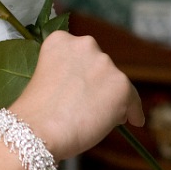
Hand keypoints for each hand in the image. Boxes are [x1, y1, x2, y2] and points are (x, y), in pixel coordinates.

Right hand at [12, 31, 144, 160]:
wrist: (39, 129)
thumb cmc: (36, 112)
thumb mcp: (46, 77)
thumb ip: (68, 73)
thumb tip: (93, 89)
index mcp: (60, 40)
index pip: (80, 53)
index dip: (82, 72)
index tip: (81, 85)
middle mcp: (85, 44)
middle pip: (100, 65)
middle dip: (98, 82)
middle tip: (90, 103)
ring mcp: (105, 64)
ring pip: (116, 83)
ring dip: (111, 97)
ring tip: (100, 117)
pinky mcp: (121, 85)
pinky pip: (133, 101)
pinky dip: (133, 112)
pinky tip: (131, 121)